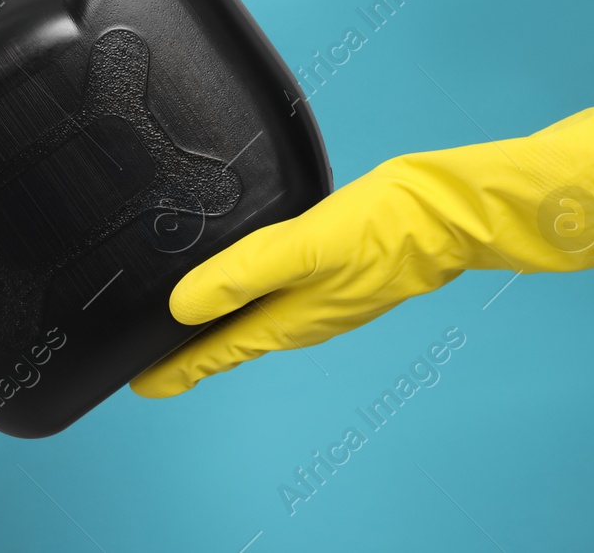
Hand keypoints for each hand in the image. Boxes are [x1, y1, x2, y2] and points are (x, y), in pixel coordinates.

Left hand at [130, 94, 593, 397]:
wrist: (452, 209)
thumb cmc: (385, 227)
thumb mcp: (303, 246)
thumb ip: (242, 273)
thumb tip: (181, 306)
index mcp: (290, 318)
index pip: (218, 353)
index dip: (176, 368)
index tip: (140, 385)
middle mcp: (303, 316)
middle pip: (232, 341)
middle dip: (191, 352)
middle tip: (152, 357)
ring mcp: (322, 297)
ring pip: (255, 320)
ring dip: (220, 326)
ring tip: (186, 325)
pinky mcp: (337, 272)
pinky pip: (279, 293)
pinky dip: (250, 295)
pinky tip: (247, 279)